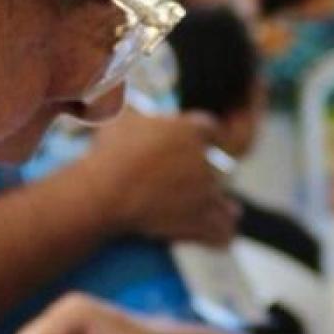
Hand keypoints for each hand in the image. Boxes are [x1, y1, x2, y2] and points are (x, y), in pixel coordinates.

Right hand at [83, 110, 239, 247]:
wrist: (106, 192)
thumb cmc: (110, 152)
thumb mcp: (120, 118)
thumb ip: (131, 108)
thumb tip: (121, 96)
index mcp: (191, 131)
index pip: (211, 130)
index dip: (203, 138)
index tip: (196, 144)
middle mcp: (206, 161)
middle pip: (220, 168)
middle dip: (209, 176)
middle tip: (193, 184)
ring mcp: (206, 192)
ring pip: (226, 202)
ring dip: (223, 207)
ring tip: (225, 212)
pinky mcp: (200, 221)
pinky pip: (222, 231)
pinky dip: (221, 235)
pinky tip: (221, 237)